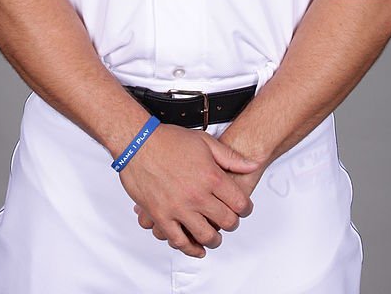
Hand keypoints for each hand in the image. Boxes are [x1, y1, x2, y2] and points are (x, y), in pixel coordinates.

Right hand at [119, 123, 259, 258]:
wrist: (138, 143)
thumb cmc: (169, 140)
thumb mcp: (205, 142)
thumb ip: (230, 157)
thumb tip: (251, 165)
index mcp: (211, 176)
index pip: (239, 203)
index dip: (246, 209)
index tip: (243, 209)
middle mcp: (197, 195)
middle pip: (226, 222)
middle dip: (232, 223)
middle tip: (229, 221)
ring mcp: (179, 208)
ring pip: (206, 236)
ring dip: (214, 240)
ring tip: (214, 236)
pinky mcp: (161, 217)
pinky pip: (179, 241)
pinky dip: (191, 249)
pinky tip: (196, 248)